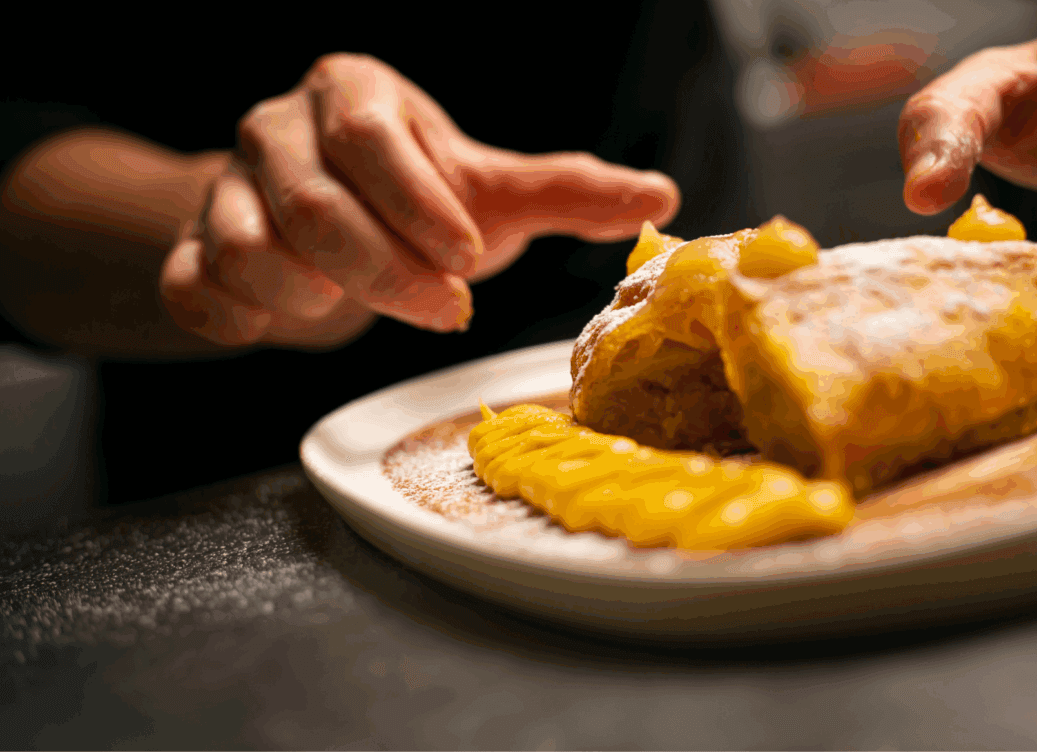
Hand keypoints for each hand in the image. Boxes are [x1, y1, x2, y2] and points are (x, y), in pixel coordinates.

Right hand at [161, 53, 679, 344]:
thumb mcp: (494, 192)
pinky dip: (237, 319)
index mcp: (351, 94)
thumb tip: (660, 197)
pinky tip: (282, 321)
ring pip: (247, 250)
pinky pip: (192, 289)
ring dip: (313, 297)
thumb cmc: (420, 201)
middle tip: (442, 309)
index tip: (465, 257)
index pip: (371, 140)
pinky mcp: (191, 246)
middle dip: (385, 273)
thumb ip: (568, 192)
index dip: (418, 204)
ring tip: (358, 303)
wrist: (331, 222)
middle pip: (313, 205)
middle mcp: (276, 128)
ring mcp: (222, 187)